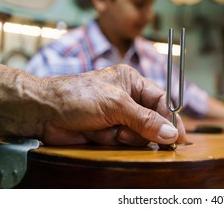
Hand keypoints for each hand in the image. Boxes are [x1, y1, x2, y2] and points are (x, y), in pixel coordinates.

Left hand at [0, 64, 185, 146]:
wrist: (43, 112)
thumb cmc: (77, 96)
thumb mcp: (115, 104)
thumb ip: (145, 120)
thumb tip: (171, 134)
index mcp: (132, 82)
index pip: (161, 100)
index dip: (171, 118)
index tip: (179, 137)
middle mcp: (128, 98)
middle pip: (152, 120)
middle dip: (142, 129)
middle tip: (127, 130)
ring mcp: (118, 116)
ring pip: (138, 134)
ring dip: (125, 136)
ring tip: (108, 129)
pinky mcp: (108, 131)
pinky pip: (123, 142)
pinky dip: (113, 141)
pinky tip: (99, 134)